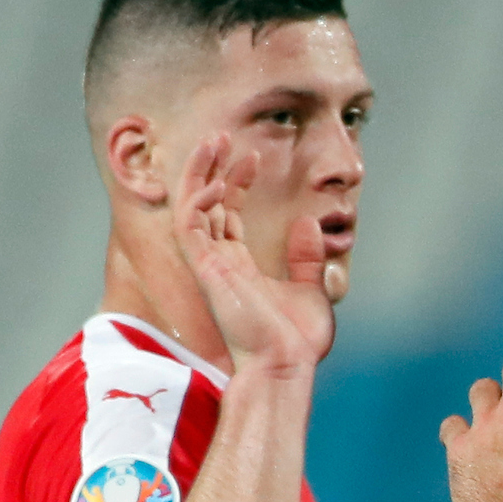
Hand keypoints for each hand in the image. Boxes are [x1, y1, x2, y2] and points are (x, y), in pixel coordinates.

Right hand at [174, 132, 335, 372]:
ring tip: (213, 141)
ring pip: (191, 207)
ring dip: (198, 173)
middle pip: (204, 203)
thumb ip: (306, 258)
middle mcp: (218, 262)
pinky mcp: (205, 269)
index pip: (227, 214)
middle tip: (221, 136)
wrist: (286, 365)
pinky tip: (217, 180)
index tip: (251, 156)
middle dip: (209, 168)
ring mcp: (209, 265)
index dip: (234, 182)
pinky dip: (199, 199)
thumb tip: (310, 223)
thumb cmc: (295, 341)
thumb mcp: (311, 289)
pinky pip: (191, 225)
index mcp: (236, 267)